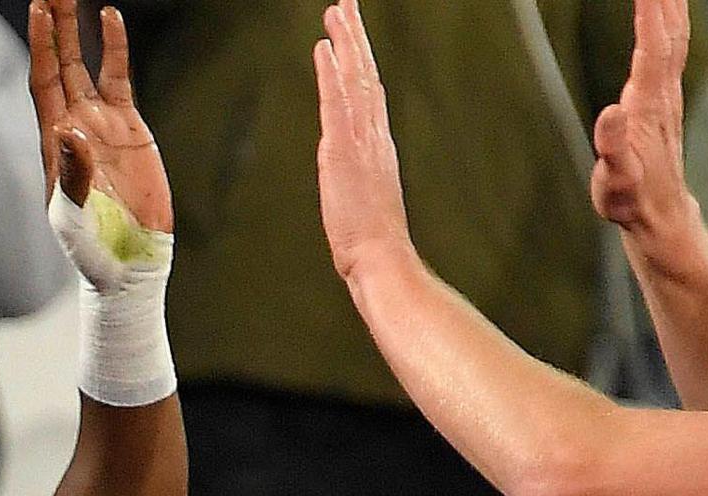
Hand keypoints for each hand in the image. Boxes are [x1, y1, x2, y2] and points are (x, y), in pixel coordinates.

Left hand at [28, 0, 168, 227]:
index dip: (41, 46)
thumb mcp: (75, 215)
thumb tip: (70, 130)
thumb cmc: (93, 247)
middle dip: (54, 27)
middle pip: (58, 64)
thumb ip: (74, 173)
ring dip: (77, 31)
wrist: (128, 262)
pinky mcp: (128, 128)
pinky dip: (114, 49)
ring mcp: (101, 123)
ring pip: (84, 64)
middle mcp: (74, 124)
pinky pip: (118, 78)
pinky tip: (110, 18)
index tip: (38, 10)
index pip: (43, 82)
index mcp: (54, 142)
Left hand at [312, 0, 411, 284]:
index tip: (352, 36)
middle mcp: (373, 136)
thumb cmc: (373, 242)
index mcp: (377, 147)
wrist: (381, 259)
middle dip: (355, 37)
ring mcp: (361, 141)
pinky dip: (332, 72)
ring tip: (337, 9)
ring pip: (355, 79)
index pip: (370, 94)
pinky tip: (325, 48)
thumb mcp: (365, 202)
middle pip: (365, 75)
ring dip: (346, 42)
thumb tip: (351, 175)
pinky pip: (338, 102)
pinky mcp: (344, 150)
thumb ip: (359, 180)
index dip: (361, 61)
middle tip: (345, 3)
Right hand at [590, 0, 701, 244]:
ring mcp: (667, 95)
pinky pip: (669, 50)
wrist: (660, 215)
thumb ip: (612, 148)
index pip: (651, 50)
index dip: (649, 15)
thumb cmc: (632, 200)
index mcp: (648, 107)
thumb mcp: (616, 181)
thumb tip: (611, 113)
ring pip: (675, 39)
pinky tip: (665, 14)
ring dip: (671, 5)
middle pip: (670, 34)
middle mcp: (663, 94)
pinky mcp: (664, 100)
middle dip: (665, 0)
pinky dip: (668, 23)